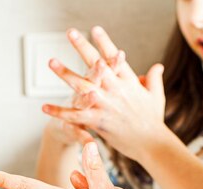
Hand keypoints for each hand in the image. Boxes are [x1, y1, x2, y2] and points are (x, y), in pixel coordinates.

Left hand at [44, 26, 166, 162]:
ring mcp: (106, 104)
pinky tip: (45, 107)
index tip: (95, 29)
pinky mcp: (99, 120)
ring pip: (82, 85)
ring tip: (52, 61)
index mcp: (129, 82)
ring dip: (65, 73)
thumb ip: (154, 79)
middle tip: (71, 32)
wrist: (151, 143)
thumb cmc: (154, 121)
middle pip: (96, 64)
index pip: (114, 58)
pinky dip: (59, 112)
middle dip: (82, 47)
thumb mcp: (156, 97)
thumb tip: (157, 66)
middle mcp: (116, 89)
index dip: (104, 43)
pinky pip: (75, 115)